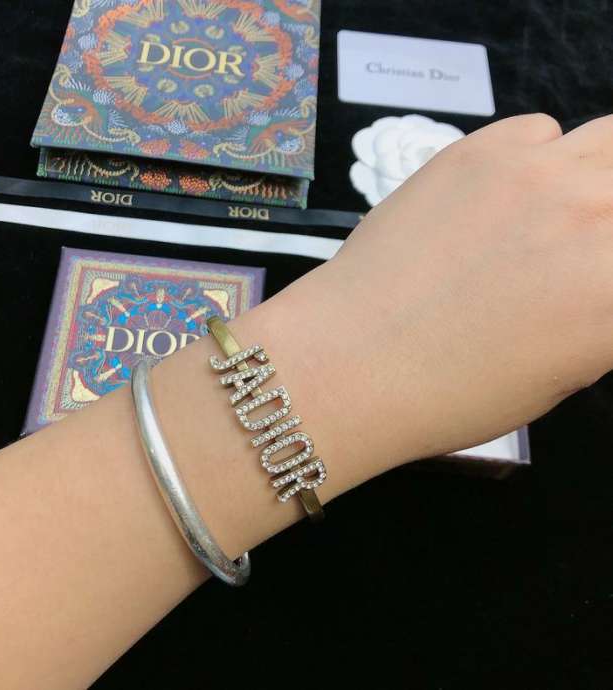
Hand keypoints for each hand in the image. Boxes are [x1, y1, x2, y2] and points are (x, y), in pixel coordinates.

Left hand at [285, 113, 612, 484]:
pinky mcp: (478, 151)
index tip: (593, 276)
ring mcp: (538, 173)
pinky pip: (538, 133)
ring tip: (551, 212)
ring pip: (607, 140)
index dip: (608, 268)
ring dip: (592, 174)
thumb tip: (597, 280)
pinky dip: (535, 159)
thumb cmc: (452, 395)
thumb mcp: (558, 374)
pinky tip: (497, 196)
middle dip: (611, 217)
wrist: (354, 361)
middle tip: (582, 241)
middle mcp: (599, 218)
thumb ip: (600, 313)